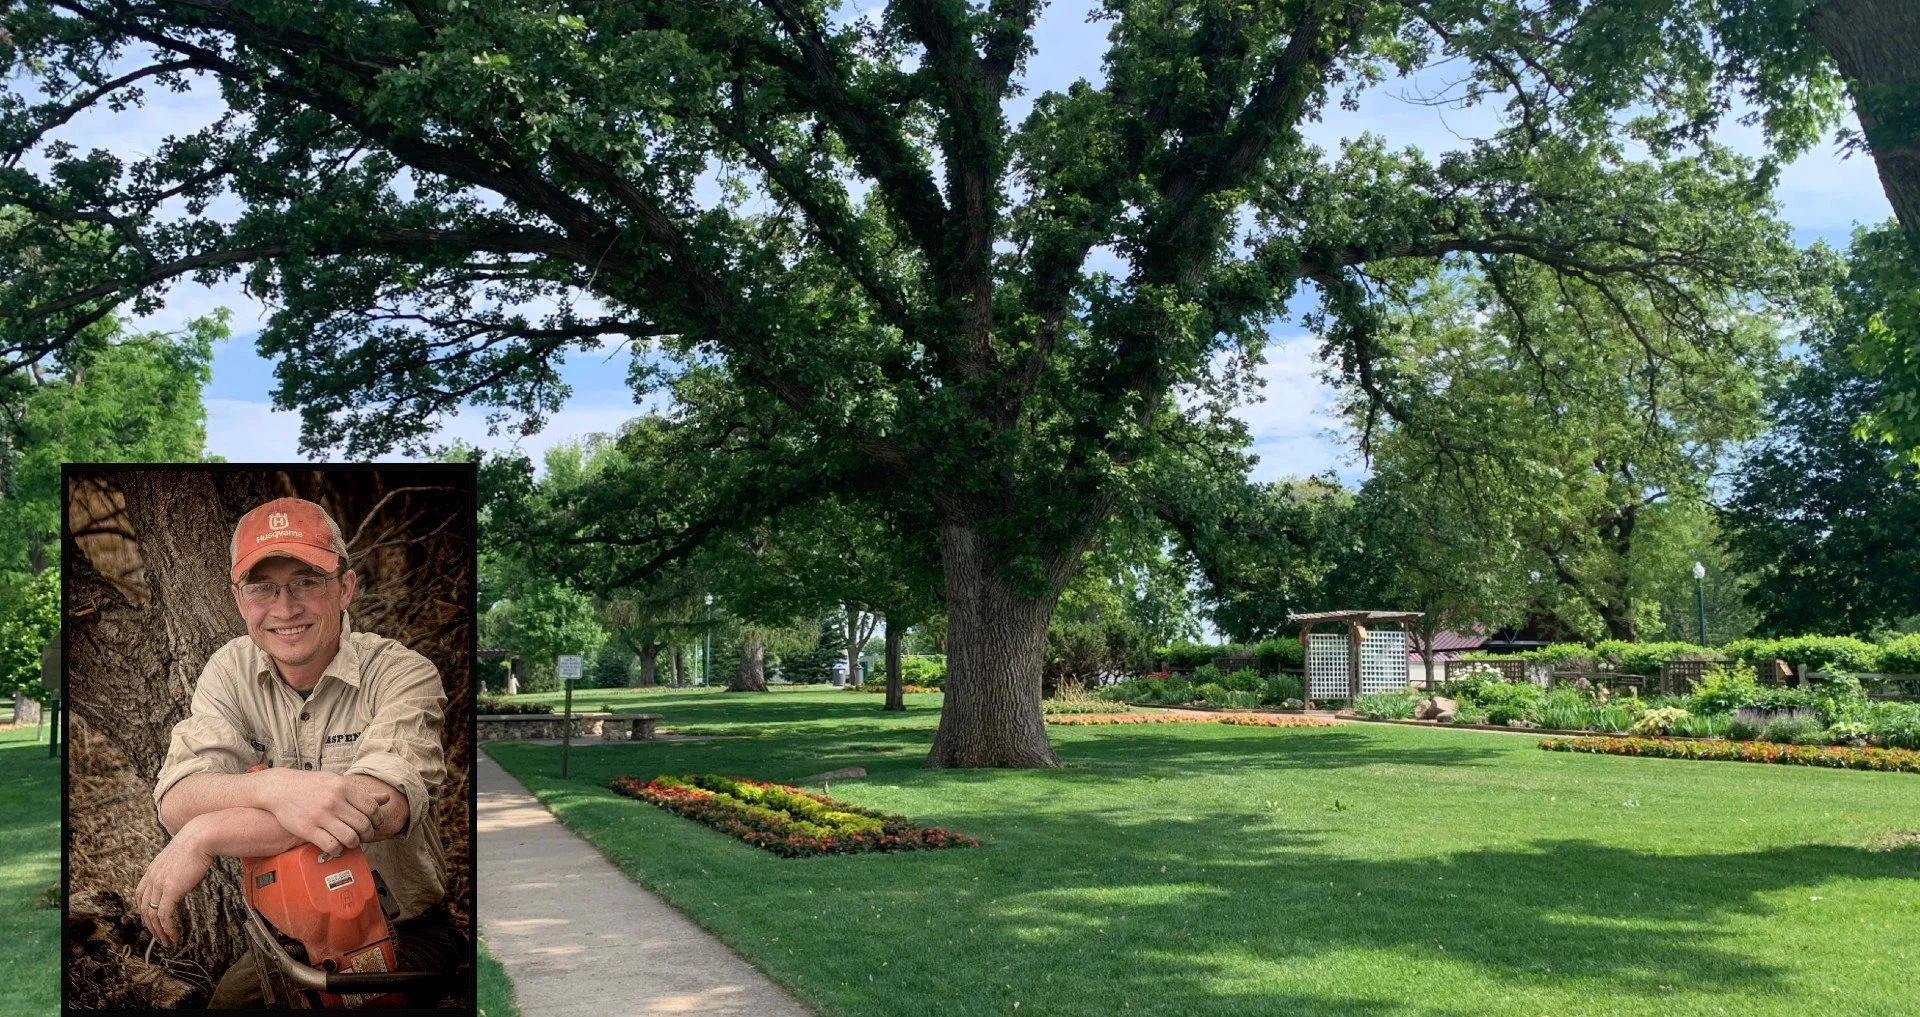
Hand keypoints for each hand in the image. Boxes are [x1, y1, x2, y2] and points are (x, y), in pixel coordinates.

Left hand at [135, 825, 213, 949]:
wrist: (200, 837)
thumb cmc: (197, 842)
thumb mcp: (180, 855)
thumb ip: (176, 868)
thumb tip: (184, 875)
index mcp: (152, 870)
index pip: (140, 895)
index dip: (143, 910)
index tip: (151, 919)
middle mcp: (152, 879)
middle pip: (144, 909)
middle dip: (150, 926)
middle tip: (159, 936)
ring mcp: (159, 885)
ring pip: (152, 916)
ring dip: (158, 932)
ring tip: (166, 941)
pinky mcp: (170, 891)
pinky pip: (164, 916)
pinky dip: (167, 929)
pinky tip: (173, 935)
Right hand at [257, 768, 389, 856]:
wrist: (280, 788)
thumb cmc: (312, 785)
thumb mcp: (337, 782)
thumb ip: (361, 793)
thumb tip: (386, 798)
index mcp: (344, 787)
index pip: (372, 808)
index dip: (378, 819)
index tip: (376, 825)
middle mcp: (334, 801)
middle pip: (363, 825)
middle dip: (368, 834)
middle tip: (365, 836)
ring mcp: (321, 816)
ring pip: (350, 838)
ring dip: (354, 843)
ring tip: (351, 842)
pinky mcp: (308, 829)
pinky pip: (331, 846)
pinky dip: (337, 850)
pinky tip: (336, 847)